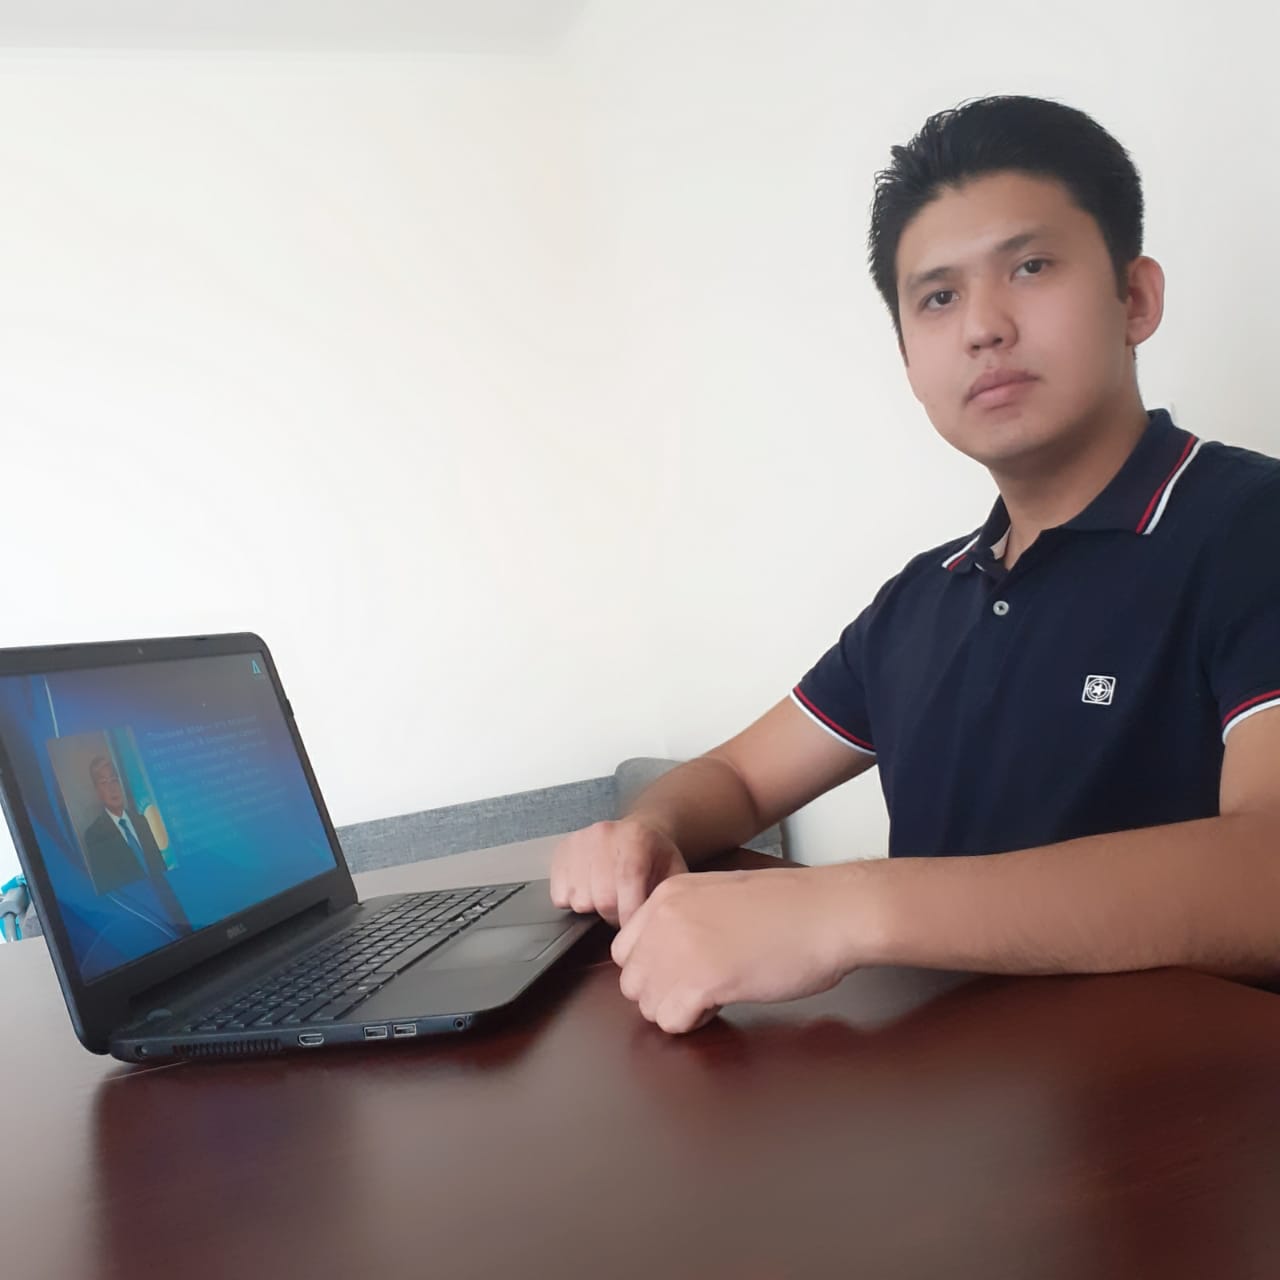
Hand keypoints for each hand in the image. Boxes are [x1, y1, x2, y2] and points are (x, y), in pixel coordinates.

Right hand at [549, 818, 689, 926]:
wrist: (636, 832)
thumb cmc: (655, 856)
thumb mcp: (673, 870)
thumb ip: (668, 895)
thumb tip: (657, 924)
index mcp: (636, 837)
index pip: (627, 880)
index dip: (630, 913)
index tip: (634, 927)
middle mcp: (604, 834)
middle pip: (602, 897)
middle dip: (614, 916)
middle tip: (622, 913)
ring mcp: (580, 841)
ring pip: (579, 900)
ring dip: (593, 909)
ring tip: (607, 898)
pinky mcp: (562, 851)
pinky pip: (559, 895)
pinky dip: (573, 902)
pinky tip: (589, 891)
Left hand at [610, 866, 852, 1033]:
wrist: (829, 911)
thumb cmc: (790, 908)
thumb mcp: (719, 897)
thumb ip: (685, 919)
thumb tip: (665, 956)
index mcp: (669, 894)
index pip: (625, 950)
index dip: (654, 969)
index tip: (683, 971)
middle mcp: (666, 918)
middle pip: (632, 981)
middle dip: (663, 993)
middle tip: (699, 988)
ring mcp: (681, 949)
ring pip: (648, 1006)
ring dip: (678, 1010)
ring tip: (713, 996)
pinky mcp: (703, 980)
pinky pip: (672, 1021)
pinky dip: (694, 1023)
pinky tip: (721, 1004)